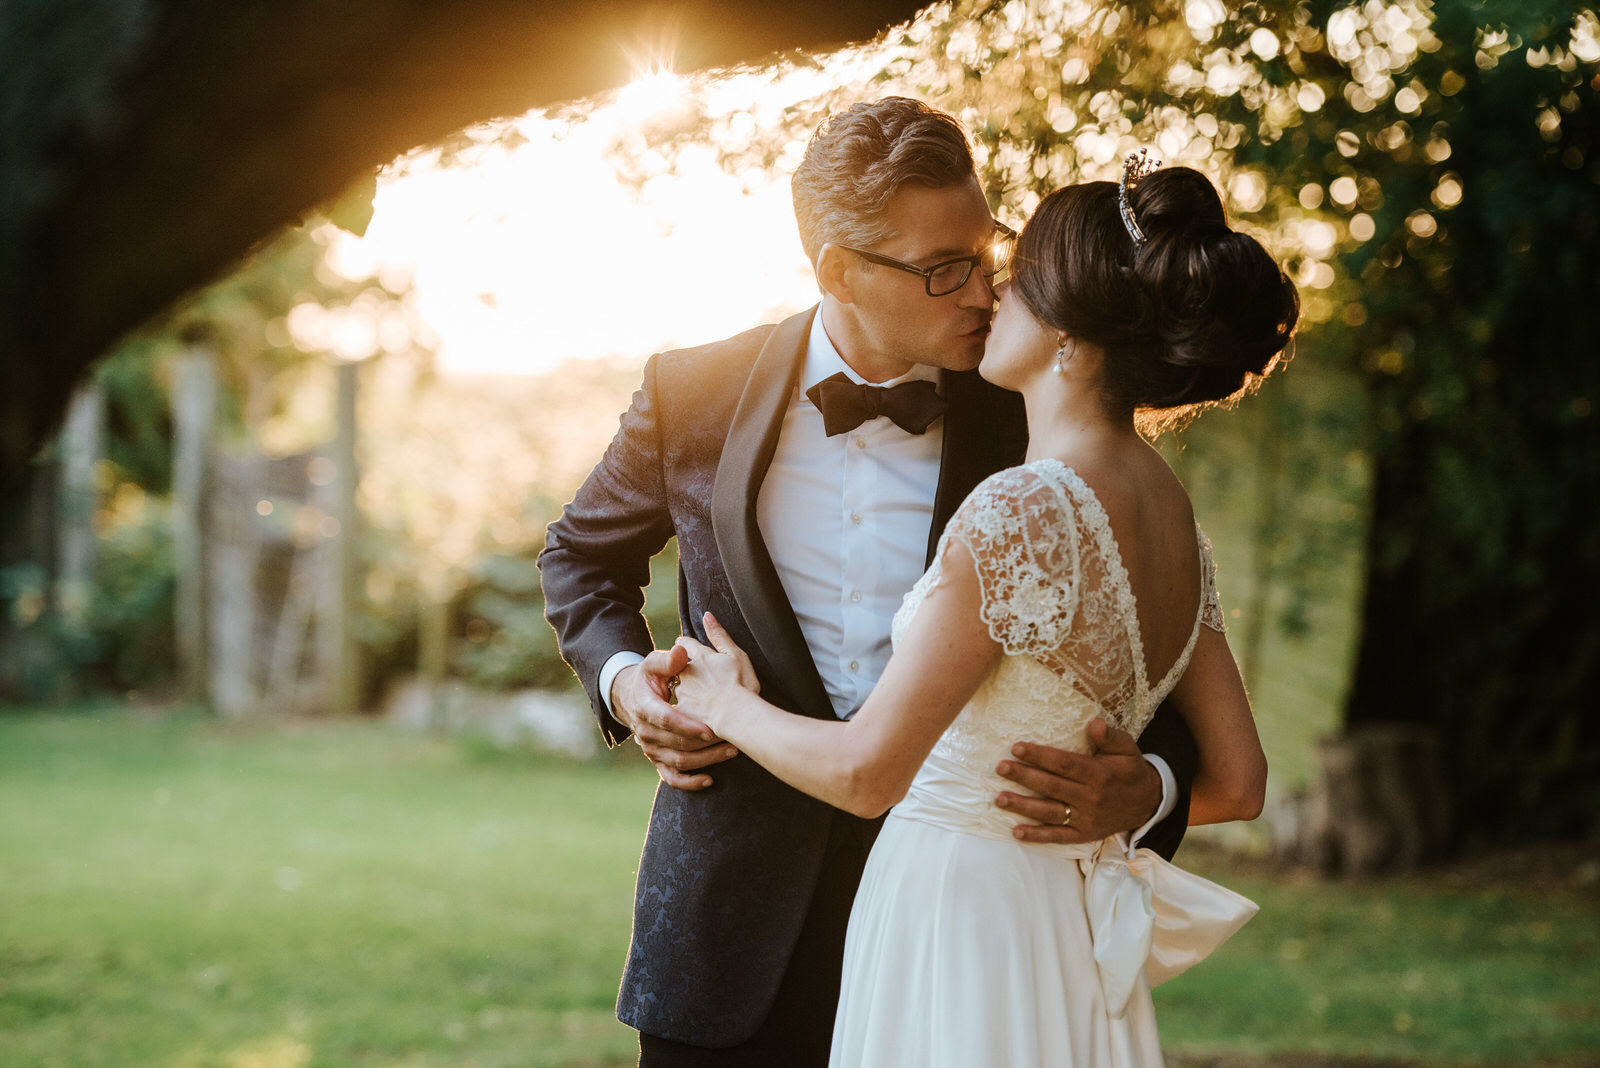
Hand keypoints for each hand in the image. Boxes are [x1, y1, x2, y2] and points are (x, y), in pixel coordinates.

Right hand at [611, 645, 736, 790]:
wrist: (630, 698)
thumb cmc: (648, 678)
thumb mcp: (653, 663)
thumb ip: (667, 659)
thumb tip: (681, 651)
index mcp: (644, 707)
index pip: (665, 720)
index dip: (687, 726)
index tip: (710, 728)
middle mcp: (645, 732)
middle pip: (676, 744)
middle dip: (705, 744)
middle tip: (732, 739)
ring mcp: (650, 749)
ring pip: (678, 761)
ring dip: (705, 760)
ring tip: (731, 751)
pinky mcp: (656, 760)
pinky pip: (671, 777)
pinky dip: (689, 782)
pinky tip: (710, 780)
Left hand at [673, 613, 760, 734]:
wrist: (736, 714)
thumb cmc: (741, 683)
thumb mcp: (735, 654)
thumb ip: (719, 635)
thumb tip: (707, 615)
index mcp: (701, 657)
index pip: (686, 645)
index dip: (684, 644)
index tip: (682, 644)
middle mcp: (687, 673)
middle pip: (677, 667)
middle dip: (680, 669)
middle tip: (690, 675)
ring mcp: (683, 693)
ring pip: (676, 688)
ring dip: (682, 690)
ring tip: (694, 697)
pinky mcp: (682, 712)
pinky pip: (678, 711)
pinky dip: (684, 712)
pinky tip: (691, 716)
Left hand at [993, 717, 1161, 843]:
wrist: (1147, 804)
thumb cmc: (1130, 770)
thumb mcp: (1128, 748)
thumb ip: (1110, 736)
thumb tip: (1094, 723)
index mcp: (1099, 774)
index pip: (1064, 764)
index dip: (1039, 756)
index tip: (1016, 747)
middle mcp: (1091, 798)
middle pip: (1051, 786)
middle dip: (1023, 776)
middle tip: (1000, 768)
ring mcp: (1086, 819)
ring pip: (1050, 812)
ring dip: (1022, 806)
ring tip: (999, 799)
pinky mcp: (1083, 834)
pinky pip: (1058, 836)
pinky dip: (1037, 836)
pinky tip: (1016, 832)